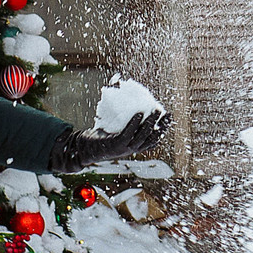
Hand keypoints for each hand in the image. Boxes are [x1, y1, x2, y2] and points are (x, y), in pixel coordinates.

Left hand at [49, 109, 169, 172]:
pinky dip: (134, 124)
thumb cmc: (101, 138)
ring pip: (142, 136)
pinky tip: (138, 114)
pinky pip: (128, 134)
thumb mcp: (117, 131)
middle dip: (160, 125)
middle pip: (152, 138)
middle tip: (164, 112)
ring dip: (150, 122)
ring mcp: (124, 148)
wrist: (84, 149)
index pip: (154, 139)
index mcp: (135, 146)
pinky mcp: (115, 145)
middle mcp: (132, 149)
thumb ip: (126, 123)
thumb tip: (133, 103)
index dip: (163, 128)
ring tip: (154, 110)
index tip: (169, 116)